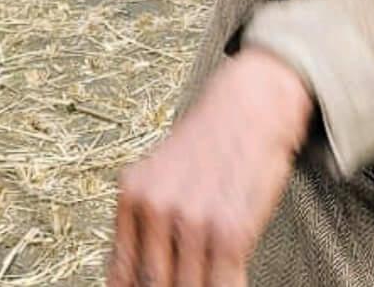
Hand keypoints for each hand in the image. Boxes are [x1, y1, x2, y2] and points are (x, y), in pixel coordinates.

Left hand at [107, 49, 310, 286]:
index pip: (122, 273)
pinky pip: (223, 283)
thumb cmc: (209, 142)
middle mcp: (157, 208)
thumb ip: (143, 220)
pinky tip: (229, 284)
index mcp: (133, 195)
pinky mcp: (230, 228)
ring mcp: (193, 220)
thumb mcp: (160, 173)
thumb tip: (129, 276)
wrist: (251, 104)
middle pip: (153, 285)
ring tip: (205, 285)